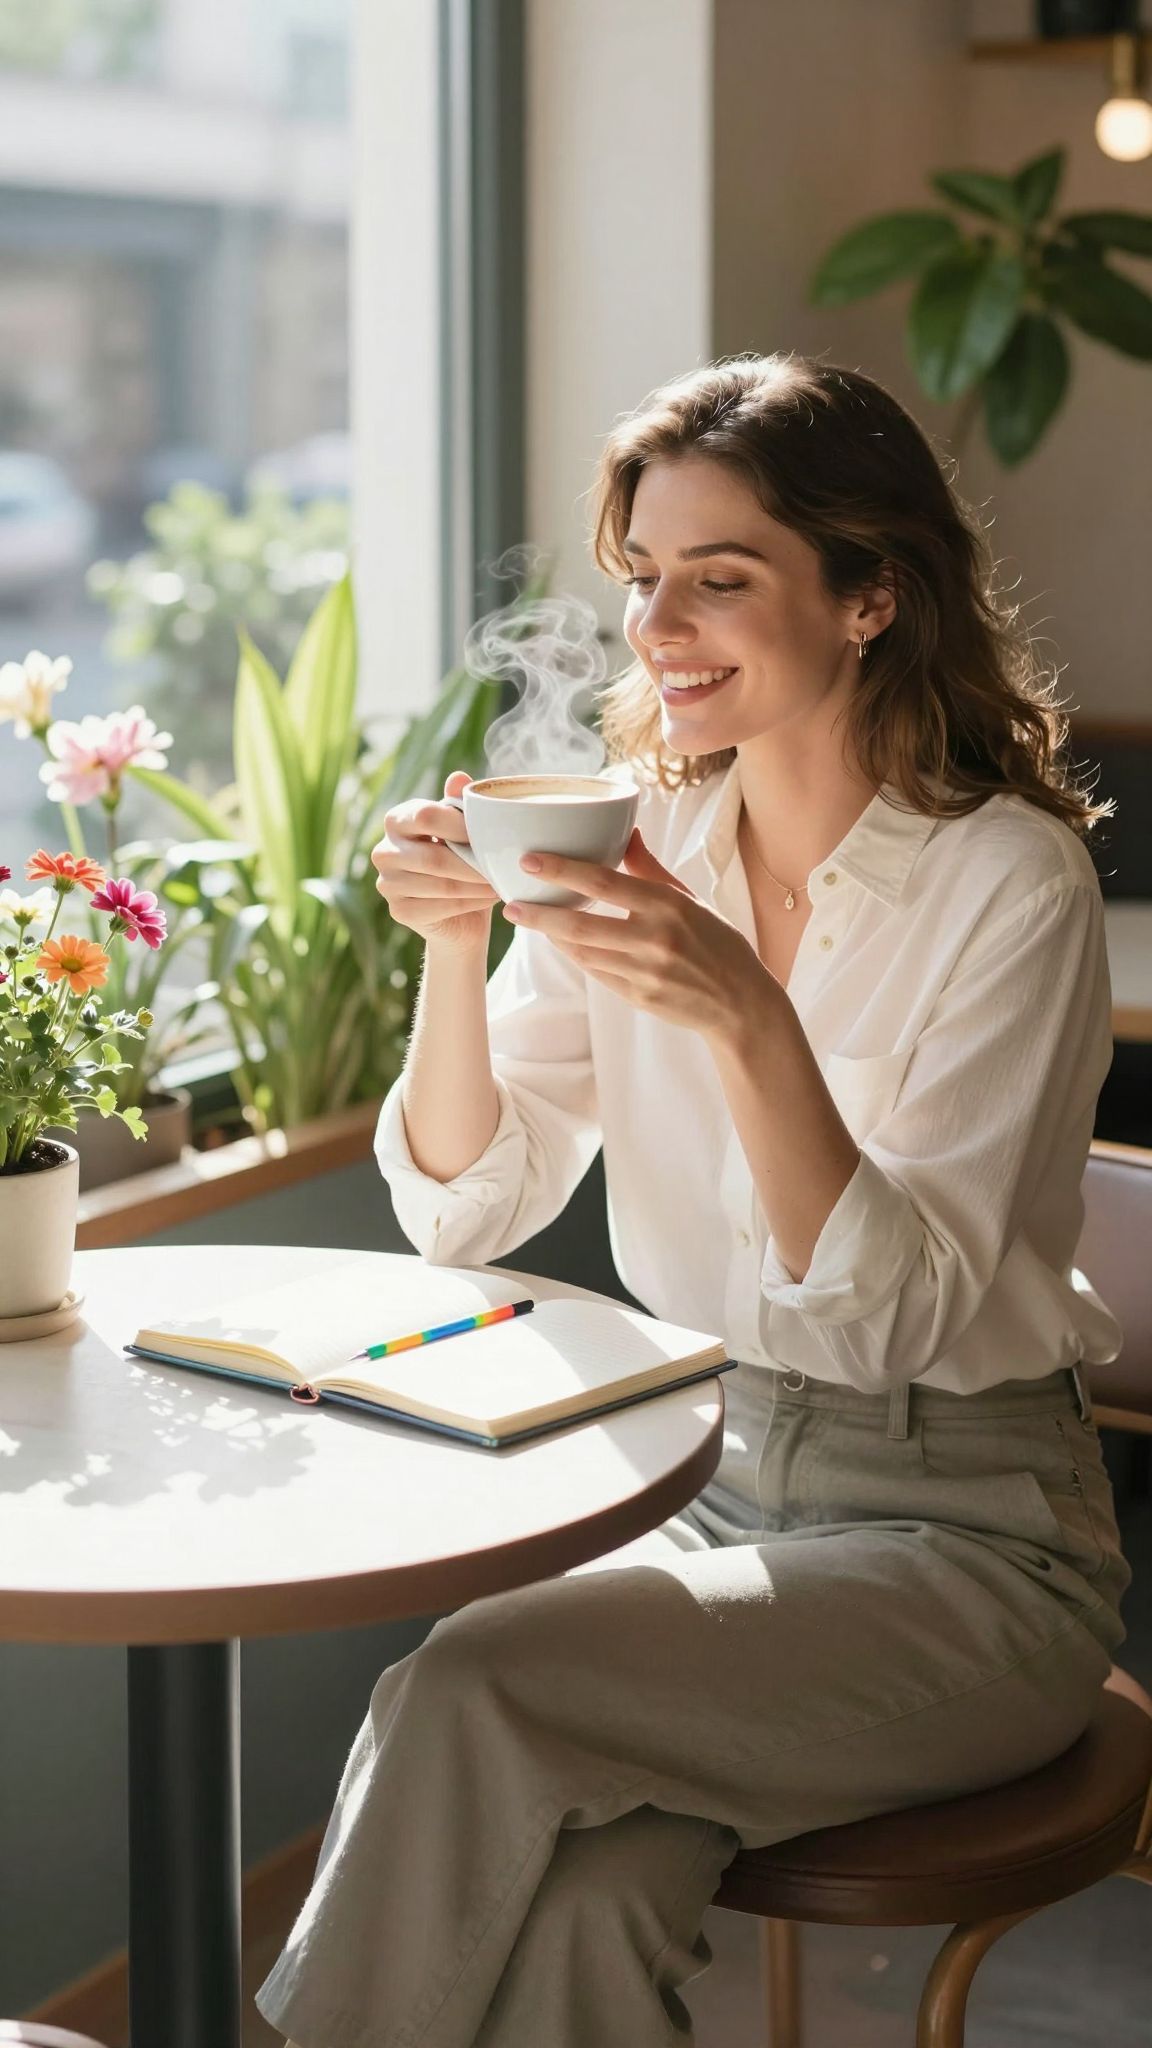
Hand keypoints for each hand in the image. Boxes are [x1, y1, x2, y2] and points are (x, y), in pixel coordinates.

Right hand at [371, 771, 498, 954]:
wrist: (458, 912)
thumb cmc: (461, 859)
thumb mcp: (462, 829)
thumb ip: (459, 803)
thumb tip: (458, 777)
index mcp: (396, 820)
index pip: (425, 816)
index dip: (461, 825)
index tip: (492, 833)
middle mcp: (384, 851)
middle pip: (434, 857)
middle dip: (474, 863)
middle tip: (503, 865)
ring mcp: (387, 884)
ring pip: (441, 885)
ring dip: (477, 885)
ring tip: (501, 881)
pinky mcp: (398, 911)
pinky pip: (441, 907)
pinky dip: (471, 903)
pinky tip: (489, 898)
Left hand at [504, 827, 779, 1039]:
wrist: (739, 1002)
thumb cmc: (716, 942)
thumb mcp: (689, 899)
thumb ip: (651, 869)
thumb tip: (628, 831)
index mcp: (668, 906)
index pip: (603, 883)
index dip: (561, 870)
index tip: (529, 860)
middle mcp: (654, 939)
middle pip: (580, 924)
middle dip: (539, 914)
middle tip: (509, 902)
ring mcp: (644, 972)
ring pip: (582, 951)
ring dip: (551, 935)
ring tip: (528, 917)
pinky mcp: (638, 997)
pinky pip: (595, 972)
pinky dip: (574, 955)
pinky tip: (560, 941)